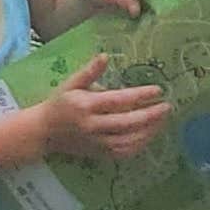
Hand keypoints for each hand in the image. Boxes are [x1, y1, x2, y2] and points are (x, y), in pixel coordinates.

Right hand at [34, 55, 167, 163]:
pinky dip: (138, 146)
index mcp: (86, 106)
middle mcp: (92, 126)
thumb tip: (106, 56)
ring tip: (162, 120)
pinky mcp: (97, 153)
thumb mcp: (71, 84)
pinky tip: (149, 136)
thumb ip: (89, 71)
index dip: (140, 96)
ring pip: (127, 141)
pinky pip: (122, 154)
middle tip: (167, 107)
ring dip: (148, 132)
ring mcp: (95, 142)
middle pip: (127, 123)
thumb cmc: (59, 103)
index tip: (158, 90)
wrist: (43, 132)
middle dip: (150, 116)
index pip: (118, 101)